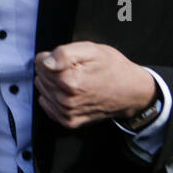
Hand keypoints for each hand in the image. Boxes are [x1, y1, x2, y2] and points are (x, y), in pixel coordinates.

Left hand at [34, 42, 157, 128]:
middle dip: (53, 70)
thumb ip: (64, 53)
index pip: (40, 62)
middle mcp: (67, 100)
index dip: (53, 57)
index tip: (68, 60)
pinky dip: (53, 98)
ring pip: (43, 89)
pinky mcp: (69, 121)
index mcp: (70, 81)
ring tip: (75, 81)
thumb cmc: (113, 69)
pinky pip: (47, 105)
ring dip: (54, 84)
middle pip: (41, 76)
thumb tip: (46, 62)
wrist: (132, 92)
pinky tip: (68, 93)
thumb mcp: (92, 50)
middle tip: (75, 69)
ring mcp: (68, 113)